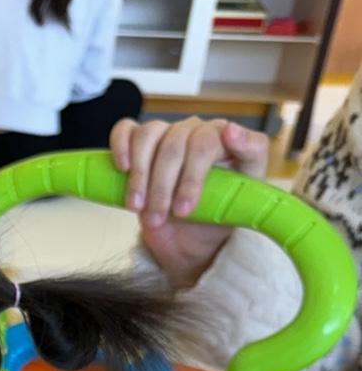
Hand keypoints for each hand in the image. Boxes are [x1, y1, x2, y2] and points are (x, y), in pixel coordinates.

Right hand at [110, 117, 270, 289]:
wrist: (190, 240)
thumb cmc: (217, 218)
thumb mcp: (244, 196)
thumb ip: (250, 157)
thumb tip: (231, 130)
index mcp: (225, 140)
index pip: (209, 141)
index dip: (194, 174)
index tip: (185, 205)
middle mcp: (196, 132)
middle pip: (175, 145)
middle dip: (163, 186)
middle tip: (159, 217)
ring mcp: (168, 135)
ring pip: (149, 137)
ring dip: (140, 176)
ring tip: (138, 207)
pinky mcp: (142, 145)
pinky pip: (126, 131)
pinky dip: (121, 147)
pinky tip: (123, 169)